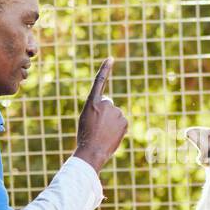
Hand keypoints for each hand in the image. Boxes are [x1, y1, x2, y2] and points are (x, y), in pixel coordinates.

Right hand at [74, 57, 126, 171]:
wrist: (92, 150)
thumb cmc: (85, 135)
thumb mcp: (86, 118)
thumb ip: (98, 109)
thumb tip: (111, 108)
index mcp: (92, 102)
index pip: (99, 81)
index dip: (105, 69)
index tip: (111, 58)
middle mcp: (106, 104)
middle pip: (108, 105)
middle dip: (105, 113)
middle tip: (98, 126)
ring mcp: (116, 112)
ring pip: (115, 115)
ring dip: (111, 122)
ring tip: (103, 133)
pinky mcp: (124, 121)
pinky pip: (121, 122)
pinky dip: (117, 128)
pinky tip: (110, 135)